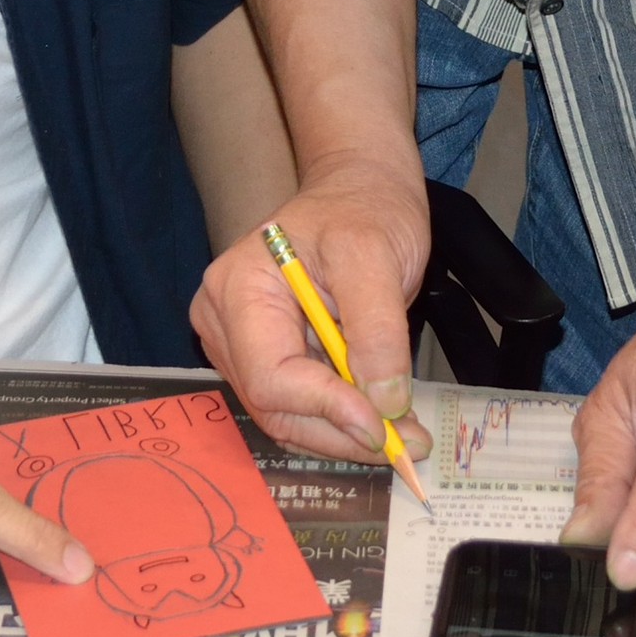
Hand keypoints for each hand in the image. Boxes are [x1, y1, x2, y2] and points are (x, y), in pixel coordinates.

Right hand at [189, 162, 428, 464]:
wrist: (360, 191)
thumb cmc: (364, 211)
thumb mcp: (376, 257)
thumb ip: (376, 330)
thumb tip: (382, 403)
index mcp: (239, 289)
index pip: (270, 375)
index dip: (325, 408)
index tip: (382, 425)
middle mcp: (226, 322)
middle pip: (275, 406)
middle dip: (342, 431)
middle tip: (409, 445)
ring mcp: (242, 344)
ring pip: (287, 417)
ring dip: (346, 434)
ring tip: (406, 435)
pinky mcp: (267, 358)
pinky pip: (298, 406)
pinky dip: (341, 420)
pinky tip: (382, 418)